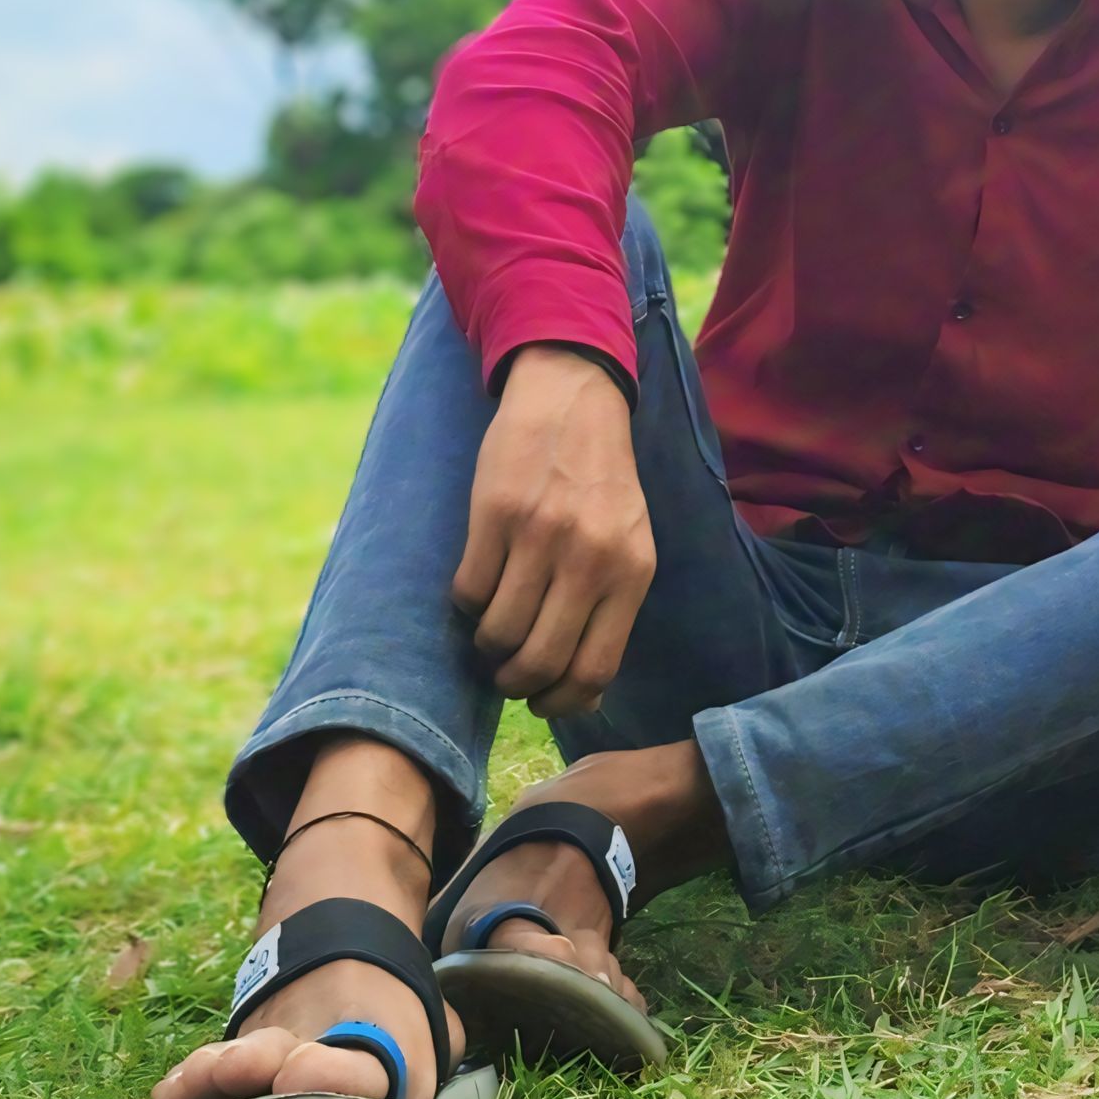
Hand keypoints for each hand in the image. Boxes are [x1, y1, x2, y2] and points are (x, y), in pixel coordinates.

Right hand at [450, 346, 655, 719]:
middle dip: (515, 683)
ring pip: (498, 632)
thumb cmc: (601, 481)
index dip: (560, 702)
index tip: (540, 702)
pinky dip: (467, 605)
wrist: (574, 396)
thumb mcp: (629, 542)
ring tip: (489, 633)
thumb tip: (585, 694)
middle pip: (540, 660)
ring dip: (486, 647)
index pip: (594, 669)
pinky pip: (469, 591)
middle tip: (504, 675)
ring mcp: (541, 535)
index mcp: (631, 571)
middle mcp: (590, 557)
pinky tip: (478, 587)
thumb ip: (613, 608)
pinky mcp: (496, 513)